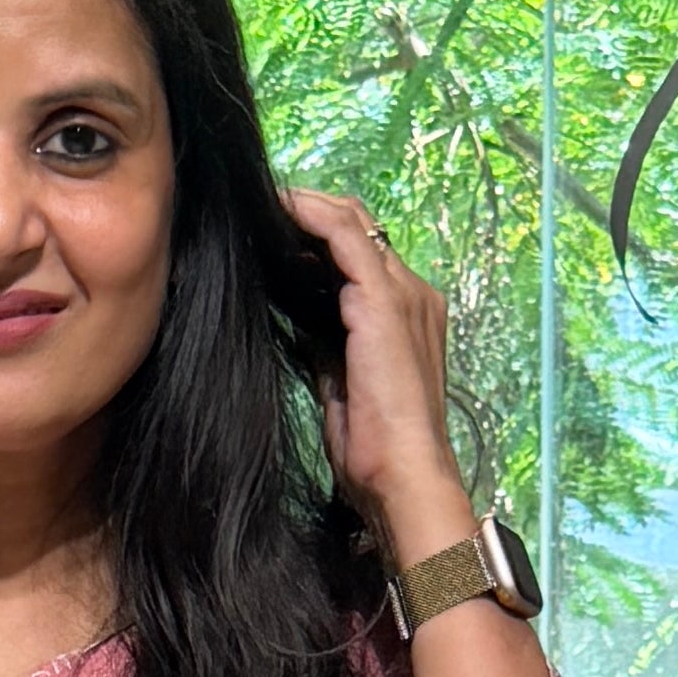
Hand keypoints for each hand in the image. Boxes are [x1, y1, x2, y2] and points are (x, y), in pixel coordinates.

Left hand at [280, 184, 474, 561]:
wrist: (402, 476)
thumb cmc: (373, 448)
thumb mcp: (342, 385)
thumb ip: (328, 346)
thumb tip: (297, 320)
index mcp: (407, 314)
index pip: (364, 253)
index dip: (320, 235)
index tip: (276, 231)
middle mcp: (413, 294)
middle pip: (360, 225)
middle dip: (310, 210)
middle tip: (264, 207)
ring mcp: (404, 293)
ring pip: (352, 221)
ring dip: (306, 205)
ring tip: (265, 200)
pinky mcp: (385, 300)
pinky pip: (345, 237)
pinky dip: (310, 216)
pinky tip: (278, 208)